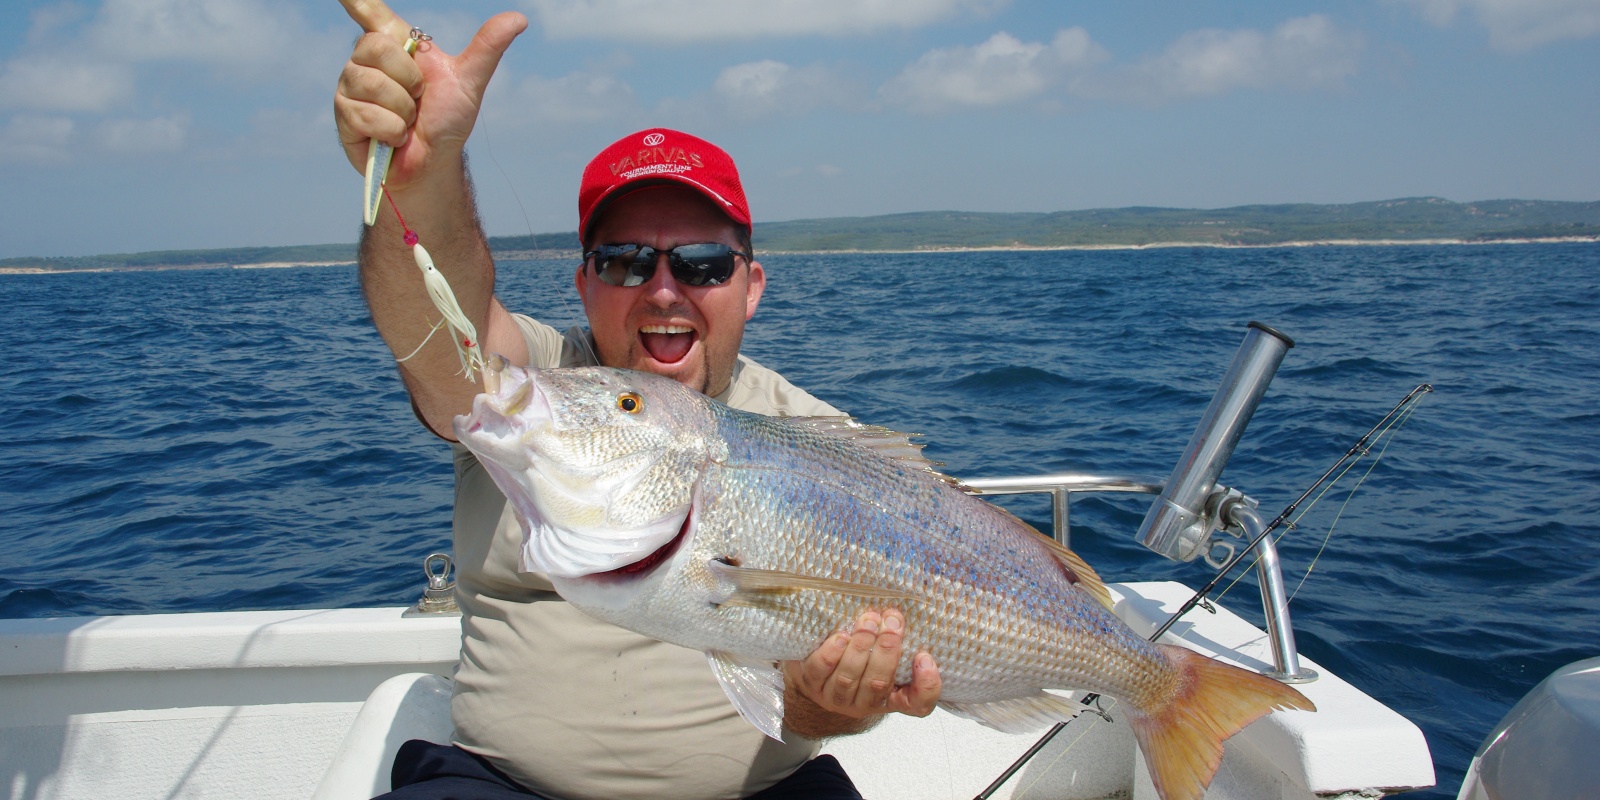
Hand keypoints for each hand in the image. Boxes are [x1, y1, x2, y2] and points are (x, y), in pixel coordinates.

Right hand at [333, 0, 526, 188]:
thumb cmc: (447, 121)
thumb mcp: (468, 81)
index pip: (370, 11)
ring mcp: (351, 85)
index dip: (356, 0)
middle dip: (409, 81)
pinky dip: (391, 130)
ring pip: (373, 84)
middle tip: (417, 100)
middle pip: (377, 48)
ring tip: (406, 120)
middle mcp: (367, 60)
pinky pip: (367, 113)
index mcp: (394, 44)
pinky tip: (393, 137)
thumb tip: (519, 19)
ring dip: (402, 110)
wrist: (432, 163)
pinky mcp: (344, 114)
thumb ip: (487, 48)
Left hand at [782, 609, 940, 735]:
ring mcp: (836, 698)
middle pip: (879, 684)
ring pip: (849, 677)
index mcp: (891, 697)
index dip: (926, 686)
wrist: (815, 665)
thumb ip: (897, 639)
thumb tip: (903, 613)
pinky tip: (840, 637)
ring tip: (868, 621)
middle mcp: (865, 703)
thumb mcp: (883, 650)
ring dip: (860, 647)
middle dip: (887, 650)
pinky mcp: (812, 685)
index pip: (918, 704)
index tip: (924, 657)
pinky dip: (832, 653)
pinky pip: (821, 671)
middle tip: (892, 622)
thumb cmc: (859, 655)